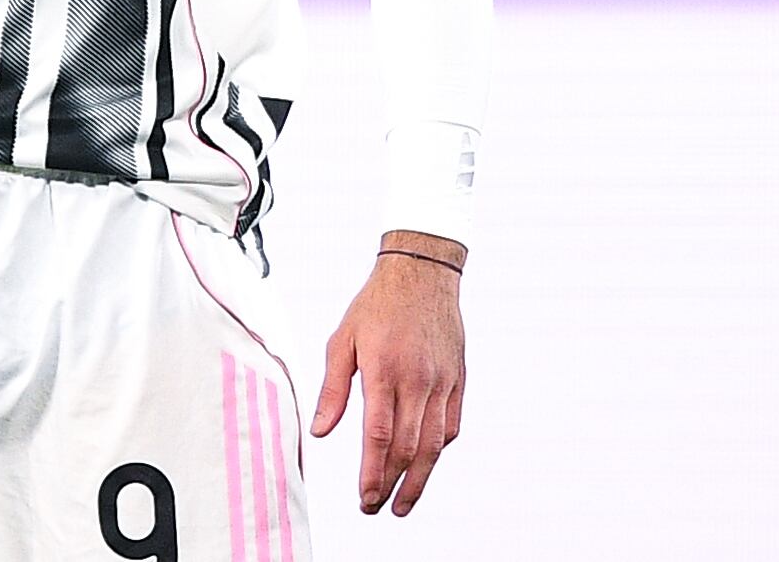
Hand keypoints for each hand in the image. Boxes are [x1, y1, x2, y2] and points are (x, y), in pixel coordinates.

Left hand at [310, 231, 466, 516]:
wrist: (423, 270)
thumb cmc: (377, 304)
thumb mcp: (343, 339)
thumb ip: (333, 389)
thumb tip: (321, 431)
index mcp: (385, 371)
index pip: (379, 436)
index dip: (372, 473)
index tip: (365, 498)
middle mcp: (418, 380)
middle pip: (408, 448)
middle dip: (393, 485)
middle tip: (378, 508)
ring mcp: (442, 381)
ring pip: (435, 443)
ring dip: (419, 478)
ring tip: (405, 502)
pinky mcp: (457, 378)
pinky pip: (452, 423)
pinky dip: (439, 448)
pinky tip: (426, 460)